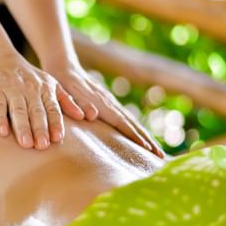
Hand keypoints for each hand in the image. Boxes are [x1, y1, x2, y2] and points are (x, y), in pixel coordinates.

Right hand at [0, 52, 83, 149]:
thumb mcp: (48, 84)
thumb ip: (65, 101)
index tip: (57, 138)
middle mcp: (29, 89)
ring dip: (22, 127)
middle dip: (40, 128)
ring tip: (26, 144)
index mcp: (45, 89)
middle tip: (43, 146)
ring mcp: (12, 89)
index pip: (52, 108)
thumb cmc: (27, 76)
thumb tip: (82, 117)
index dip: (55, 123)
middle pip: (36, 111)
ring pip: (18, 110)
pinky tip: (2, 132)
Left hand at [46, 62, 164, 157]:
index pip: (122, 124)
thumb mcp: (66, 93)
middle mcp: (111, 104)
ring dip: (145, 137)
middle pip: (133, 125)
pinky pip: (126, 119)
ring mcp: (111, 103)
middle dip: (148, 141)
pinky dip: (136, 129)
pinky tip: (139, 137)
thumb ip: (78, 103)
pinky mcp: (108, 103)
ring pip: (132, 122)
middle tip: (161, 157)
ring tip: (156, 151)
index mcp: (102, 104)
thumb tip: (92, 115)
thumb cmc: (63, 84)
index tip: (147, 150)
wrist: (64, 67)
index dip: (135, 137)